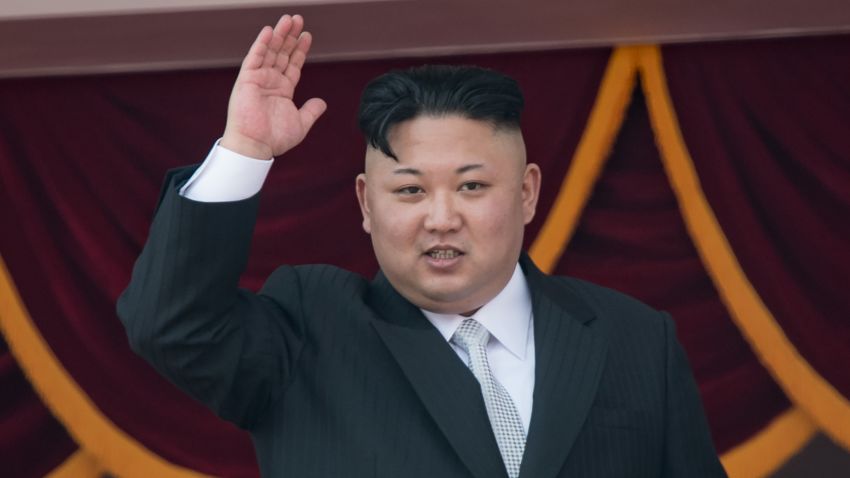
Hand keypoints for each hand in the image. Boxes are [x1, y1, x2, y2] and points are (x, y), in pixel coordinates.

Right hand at [221, 14, 326, 158]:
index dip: (300, 49)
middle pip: (282, 53)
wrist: (256, 146)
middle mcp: (270, 81)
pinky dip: (261, 44)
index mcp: (282, 90)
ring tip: (289, 20)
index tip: (307, 35)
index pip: (293, 64)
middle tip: (298, 19)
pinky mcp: (247, 80)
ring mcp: (258, 79)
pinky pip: (254, 57)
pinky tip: (269, 31)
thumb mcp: (301, 124)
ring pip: (270, 51)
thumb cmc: (275, 139)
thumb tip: (322, 103)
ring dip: (279, 35)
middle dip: (290, 36)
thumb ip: (311, 111)